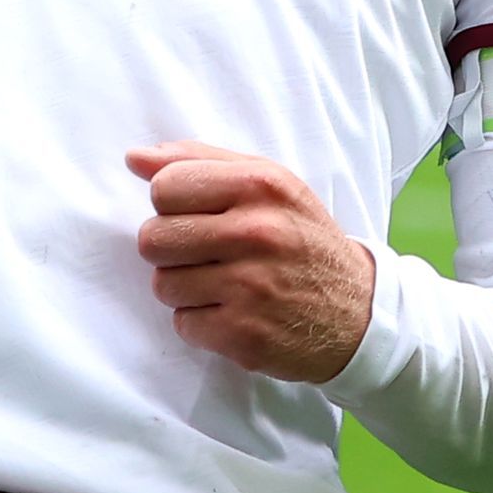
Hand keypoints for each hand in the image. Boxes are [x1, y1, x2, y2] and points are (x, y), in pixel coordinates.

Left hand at [127, 142, 375, 383]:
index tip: (198, 215)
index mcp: (261, 185)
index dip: (172, 204)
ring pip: (162, 284)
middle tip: (206, 254)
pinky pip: (183, 323)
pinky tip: (233, 312)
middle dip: (171, 249)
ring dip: (185, 288)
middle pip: (153, 238)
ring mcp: (250, 287)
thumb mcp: (269, 184)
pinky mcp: (243, 335)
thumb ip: (200, 161)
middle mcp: (257, 232)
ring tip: (223, 284)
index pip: (165, 187)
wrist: (359, 313)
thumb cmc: (303, 240)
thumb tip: (134, 158)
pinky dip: (201, 322)